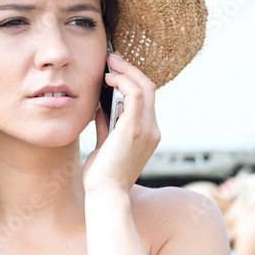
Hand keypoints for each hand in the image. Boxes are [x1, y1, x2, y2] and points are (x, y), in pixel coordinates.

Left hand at [82, 53, 160, 194]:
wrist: (105, 194)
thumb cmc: (103, 175)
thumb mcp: (105, 145)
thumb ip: (107, 126)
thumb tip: (101, 109)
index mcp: (148, 134)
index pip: (146, 100)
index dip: (132, 81)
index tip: (115, 71)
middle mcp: (153, 130)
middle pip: (149, 88)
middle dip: (131, 70)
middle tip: (113, 59)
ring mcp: (146, 129)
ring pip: (144, 87)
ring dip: (126, 72)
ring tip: (110, 64)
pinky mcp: (134, 129)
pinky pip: (134, 95)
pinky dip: (123, 82)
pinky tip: (108, 80)